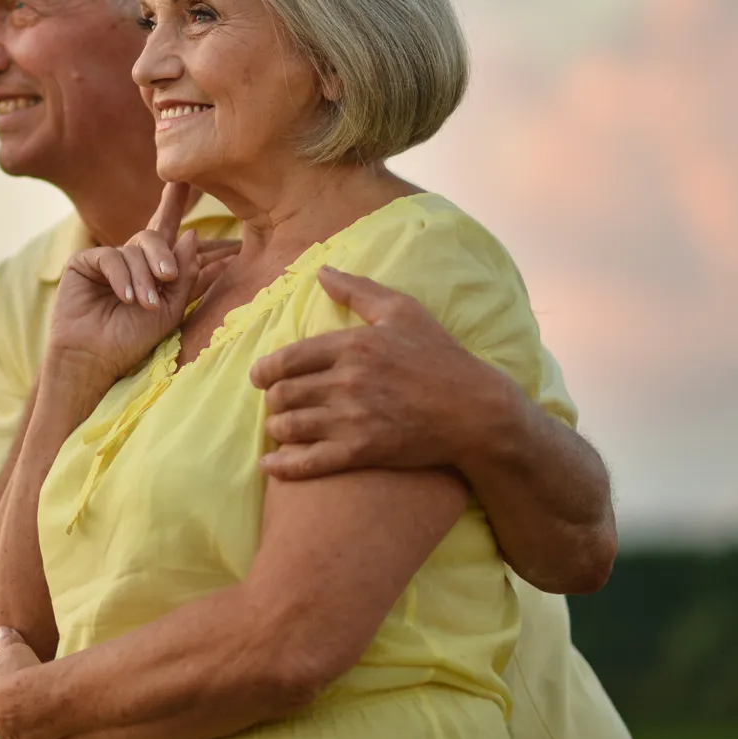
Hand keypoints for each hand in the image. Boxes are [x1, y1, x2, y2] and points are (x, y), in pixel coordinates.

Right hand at [46, 183, 235, 382]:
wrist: (96, 359)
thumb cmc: (133, 340)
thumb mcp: (170, 309)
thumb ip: (184, 274)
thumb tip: (190, 235)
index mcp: (151, 269)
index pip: (166, 230)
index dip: (173, 203)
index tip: (183, 178)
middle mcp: (130, 260)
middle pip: (153, 236)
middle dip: (164, 255)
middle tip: (169, 278)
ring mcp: (107, 260)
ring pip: (134, 250)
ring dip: (143, 278)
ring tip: (144, 305)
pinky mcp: (84, 263)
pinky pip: (110, 257)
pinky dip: (121, 277)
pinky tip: (125, 298)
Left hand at [250, 266, 519, 478]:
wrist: (476, 412)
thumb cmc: (441, 358)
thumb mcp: (403, 312)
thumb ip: (358, 290)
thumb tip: (322, 273)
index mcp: (352, 346)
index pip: (286, 359)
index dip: (264, 371)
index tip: (261, 377)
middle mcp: (346, 381)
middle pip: (282, 393)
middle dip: (273, 399)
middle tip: (278, 403)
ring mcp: (352, 419)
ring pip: (288, 426)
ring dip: (277, 428)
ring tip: (281, 427)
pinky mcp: (362, 451)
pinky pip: (308, 461)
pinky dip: (283, 466)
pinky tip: (270, 466)